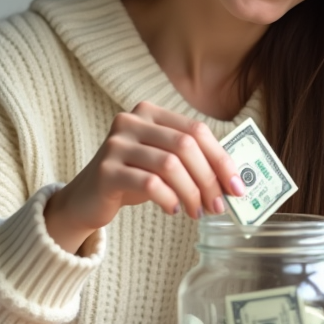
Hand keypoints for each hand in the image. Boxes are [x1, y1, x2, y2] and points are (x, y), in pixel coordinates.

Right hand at [43, 101, 244, 252]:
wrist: (87, 198)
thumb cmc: (133, 178)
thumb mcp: (162, 161)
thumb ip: (192, 160)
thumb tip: (234, 181)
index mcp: (150, 112)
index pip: (196, 130)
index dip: (221, 159)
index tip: (236, 187)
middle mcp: (131, 121)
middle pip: (185, 146)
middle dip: (209, 179)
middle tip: (218, 206)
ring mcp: (115, 144)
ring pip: (169, 165)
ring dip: (191, 192)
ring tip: (197, 212)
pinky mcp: (105, 171)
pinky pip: (149, 183)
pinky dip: (168, 199)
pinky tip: (173, 210)